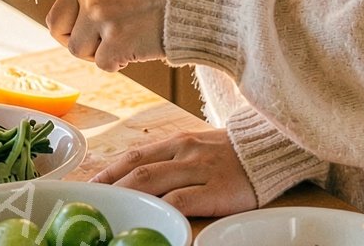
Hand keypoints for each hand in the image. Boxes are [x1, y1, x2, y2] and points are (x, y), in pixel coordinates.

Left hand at [45, 0, 170, 71]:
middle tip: (101, 42)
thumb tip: (63, 27)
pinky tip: (137, 45)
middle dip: (79, 43)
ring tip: (125, 37)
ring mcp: (102, 16)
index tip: (90, 30)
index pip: (55, 15)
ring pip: (79, 52)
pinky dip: (119, 62)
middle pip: (60, 34)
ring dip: (100, 52)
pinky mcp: (118, 41)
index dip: (71, 29)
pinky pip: (104, 64)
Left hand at [90, 130, 257, 217]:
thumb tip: (142, 178)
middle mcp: (184, 152)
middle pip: (137, 170)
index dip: (108, 171)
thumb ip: (173, 161)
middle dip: (110, 187)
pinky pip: (183, 200)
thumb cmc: (235, 155)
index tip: (89, 186)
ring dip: (128, 197)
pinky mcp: (218, 190)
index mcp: (178, 142)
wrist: (275, 149)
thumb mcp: (200, 149)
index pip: (134, 156)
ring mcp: (201, 170)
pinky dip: (163, 210)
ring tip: (110, 212)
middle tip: (90, 203)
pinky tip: (151, 219)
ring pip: (153, 182)